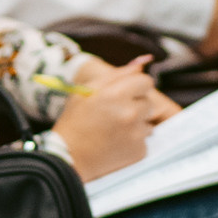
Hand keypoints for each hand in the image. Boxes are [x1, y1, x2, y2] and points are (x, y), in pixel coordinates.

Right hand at [53, 54, 171, 180]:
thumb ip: (118, 74)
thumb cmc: (75, 120)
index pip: (146, 81)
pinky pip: (144, 140)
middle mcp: (129, 113)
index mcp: (115, 94)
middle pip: (149, 102)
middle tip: (115, 115)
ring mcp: (136, 134)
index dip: (135, 87)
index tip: (125, 95)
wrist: (68, 157)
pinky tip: (115, 143)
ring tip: (114, 130)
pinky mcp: (139, 151)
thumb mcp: (88, 90)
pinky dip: (133, 141)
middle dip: (136, 105)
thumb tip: (145, 60)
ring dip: (136, 124)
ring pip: (148, 121)